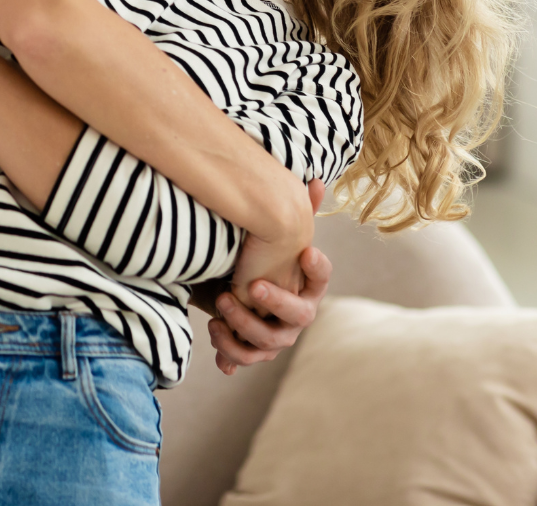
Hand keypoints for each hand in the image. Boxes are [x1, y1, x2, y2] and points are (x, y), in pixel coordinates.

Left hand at [208, 180, 330, 374]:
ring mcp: (279, 336)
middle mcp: (300, 314)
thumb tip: (315, 180)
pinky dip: (229, 346)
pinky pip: (246, 357)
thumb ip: (296, 211)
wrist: (241, 295)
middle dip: (276, 300)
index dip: (318, 267)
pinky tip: (214, 326)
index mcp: (308, 286)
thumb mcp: (275, 238)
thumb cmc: (263, 262)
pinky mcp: (256, 352)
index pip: (322, 277)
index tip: (305, 250)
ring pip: (270, 340)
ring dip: (245, 323)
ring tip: (223, 301)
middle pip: (299, 314)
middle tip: (253, 284)